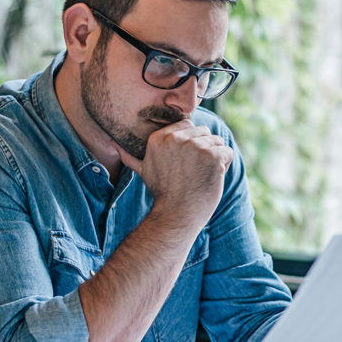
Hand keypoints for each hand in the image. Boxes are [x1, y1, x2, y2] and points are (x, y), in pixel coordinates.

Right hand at [118, 119, 233, 226]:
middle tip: (194, 171)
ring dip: (215, 158)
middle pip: (204, 132)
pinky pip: (227, 152)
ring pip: (217, 141)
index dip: (192, 143)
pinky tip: (212, 178)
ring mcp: (195, 146)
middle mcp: (176, 138)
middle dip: (204, 150)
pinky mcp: (212, 156)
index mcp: (160, 137)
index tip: (186, 163)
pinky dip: (225, 166)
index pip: (188, 125)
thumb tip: (114, 146)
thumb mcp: (143, 171)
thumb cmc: (163, 193)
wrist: (176, 215)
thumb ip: (131, 156)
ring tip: (201, 175)